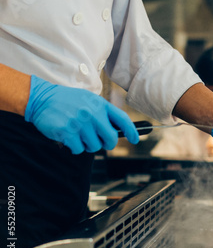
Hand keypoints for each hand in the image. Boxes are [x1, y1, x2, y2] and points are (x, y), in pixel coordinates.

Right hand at [24, 75, 138, 153]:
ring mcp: (80, 123)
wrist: (42, 98)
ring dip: (88, 145)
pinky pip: (79, 149)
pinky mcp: (68, 132)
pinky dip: (75, 147)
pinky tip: (69, 137)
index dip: (131, 131)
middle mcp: (93, 114)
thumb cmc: (67, 101)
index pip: (122, 119)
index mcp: (100, 105)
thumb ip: (102, 113)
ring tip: (80, 135)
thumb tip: (117, 131)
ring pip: (94, 146)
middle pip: (110, 139)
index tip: (135, 139)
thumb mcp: (89, 100)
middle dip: (106, 144)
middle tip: (100, 142)